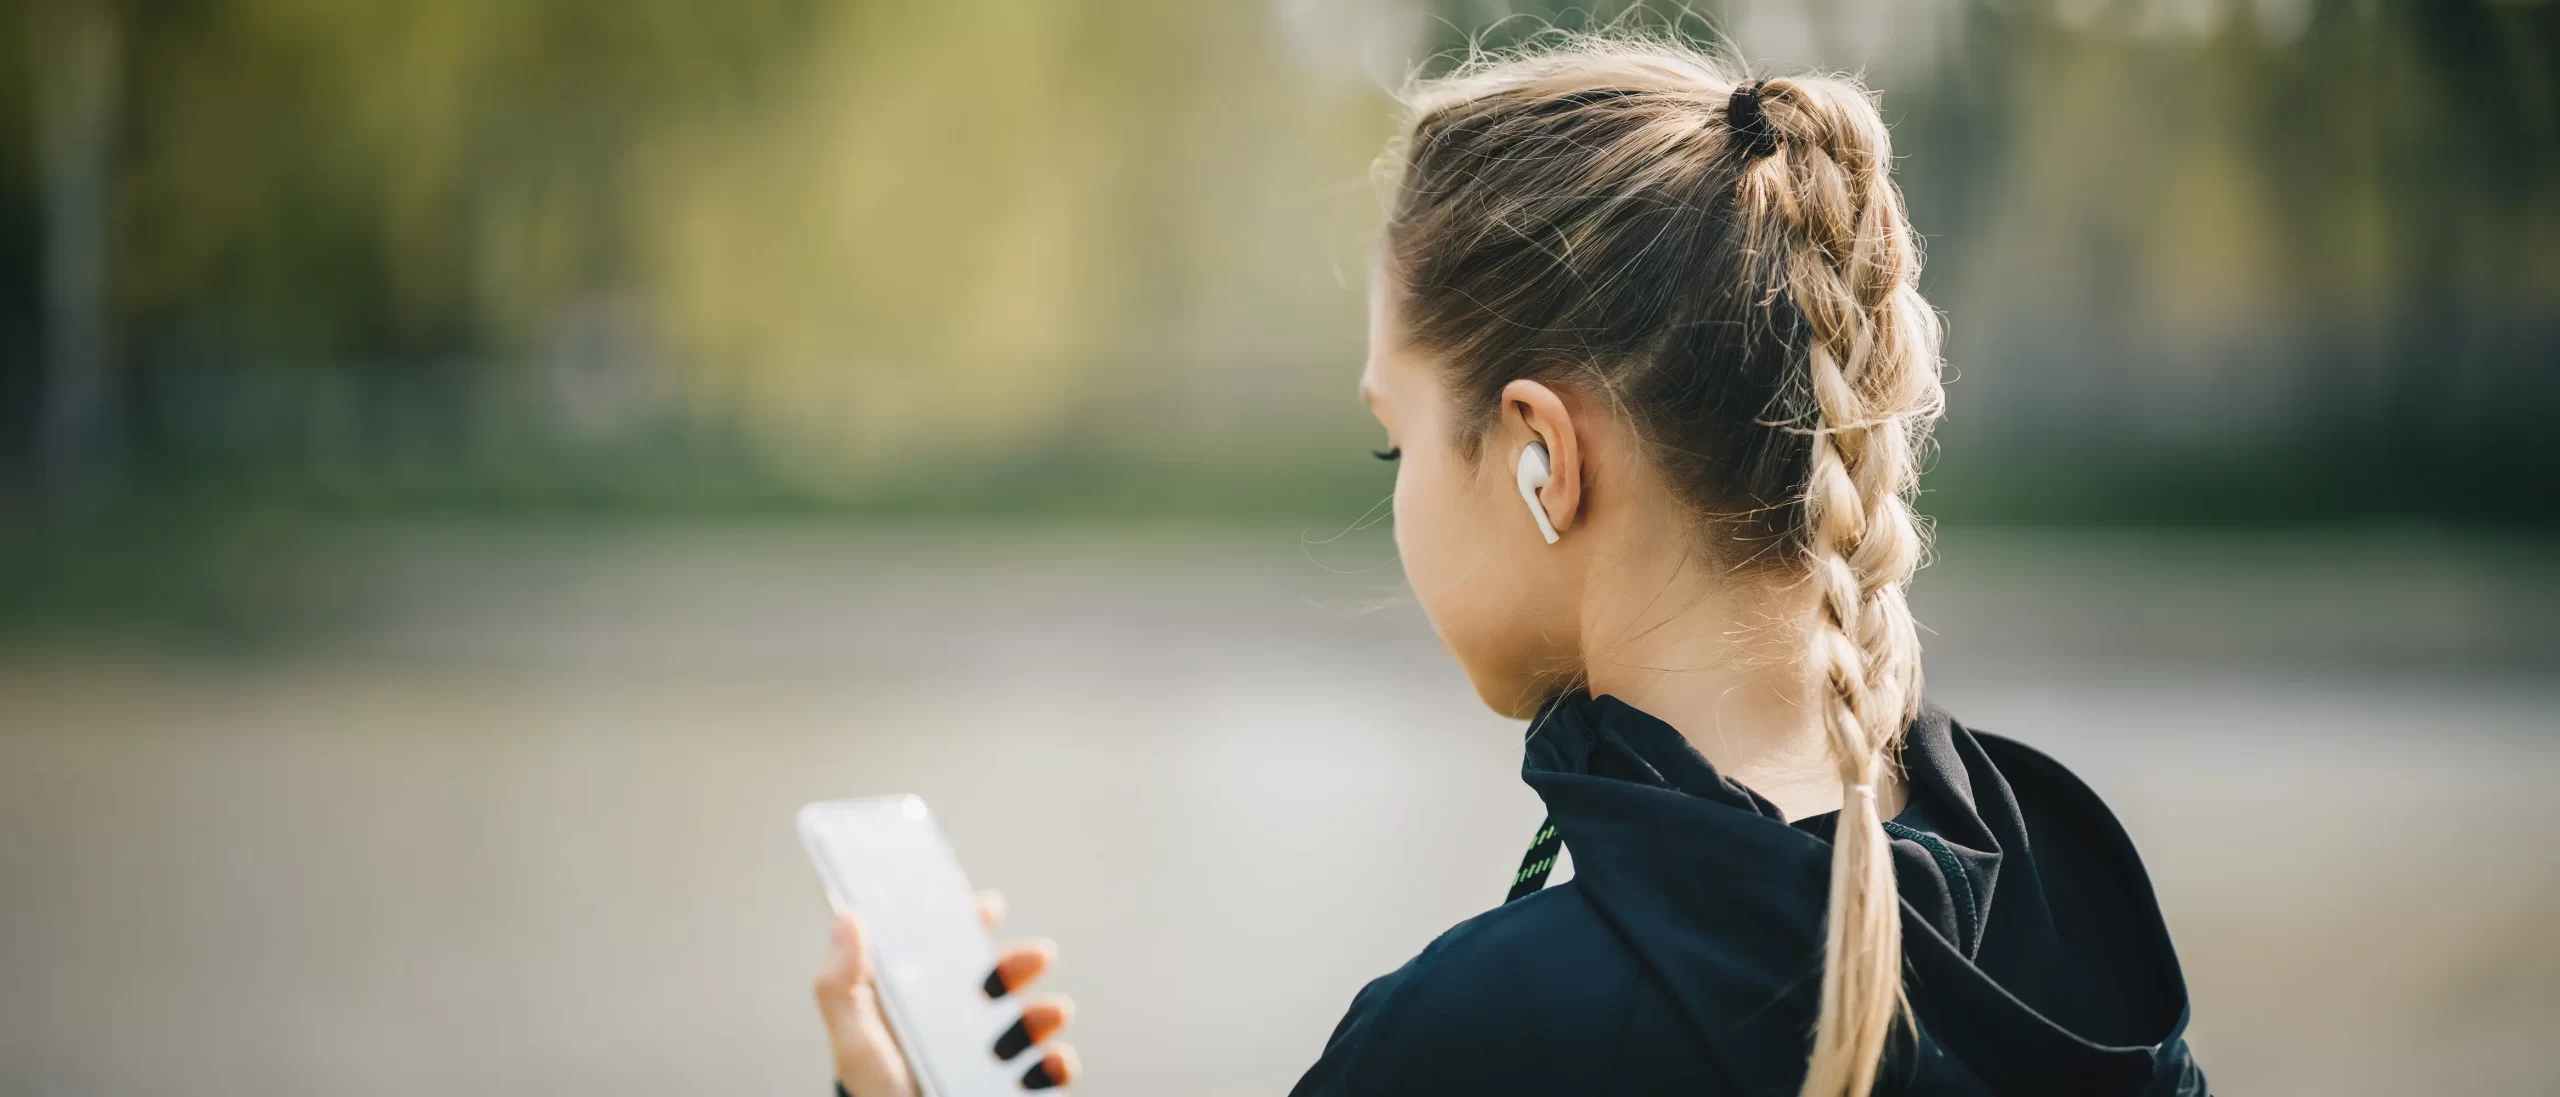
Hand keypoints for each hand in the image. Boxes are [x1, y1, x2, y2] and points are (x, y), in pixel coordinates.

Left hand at [813, 890, 1079, 1095]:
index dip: (971, 922)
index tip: (988, 908)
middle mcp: (962, 1022)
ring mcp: (991, 1054)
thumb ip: (842, 984)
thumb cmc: (873, 1090)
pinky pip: (1047, 1070)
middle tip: (1038, 954)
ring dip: (1045, 1011)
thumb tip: (848, 917)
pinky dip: (1057, 1062)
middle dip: (1022, 961)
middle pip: (1001, 979)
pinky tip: (1050, 1060)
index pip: (951, 949)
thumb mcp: (853, 1039)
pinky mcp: (1012, 1085)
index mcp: (924, 999)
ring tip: (1052, 1012)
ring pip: (1032, 1021)